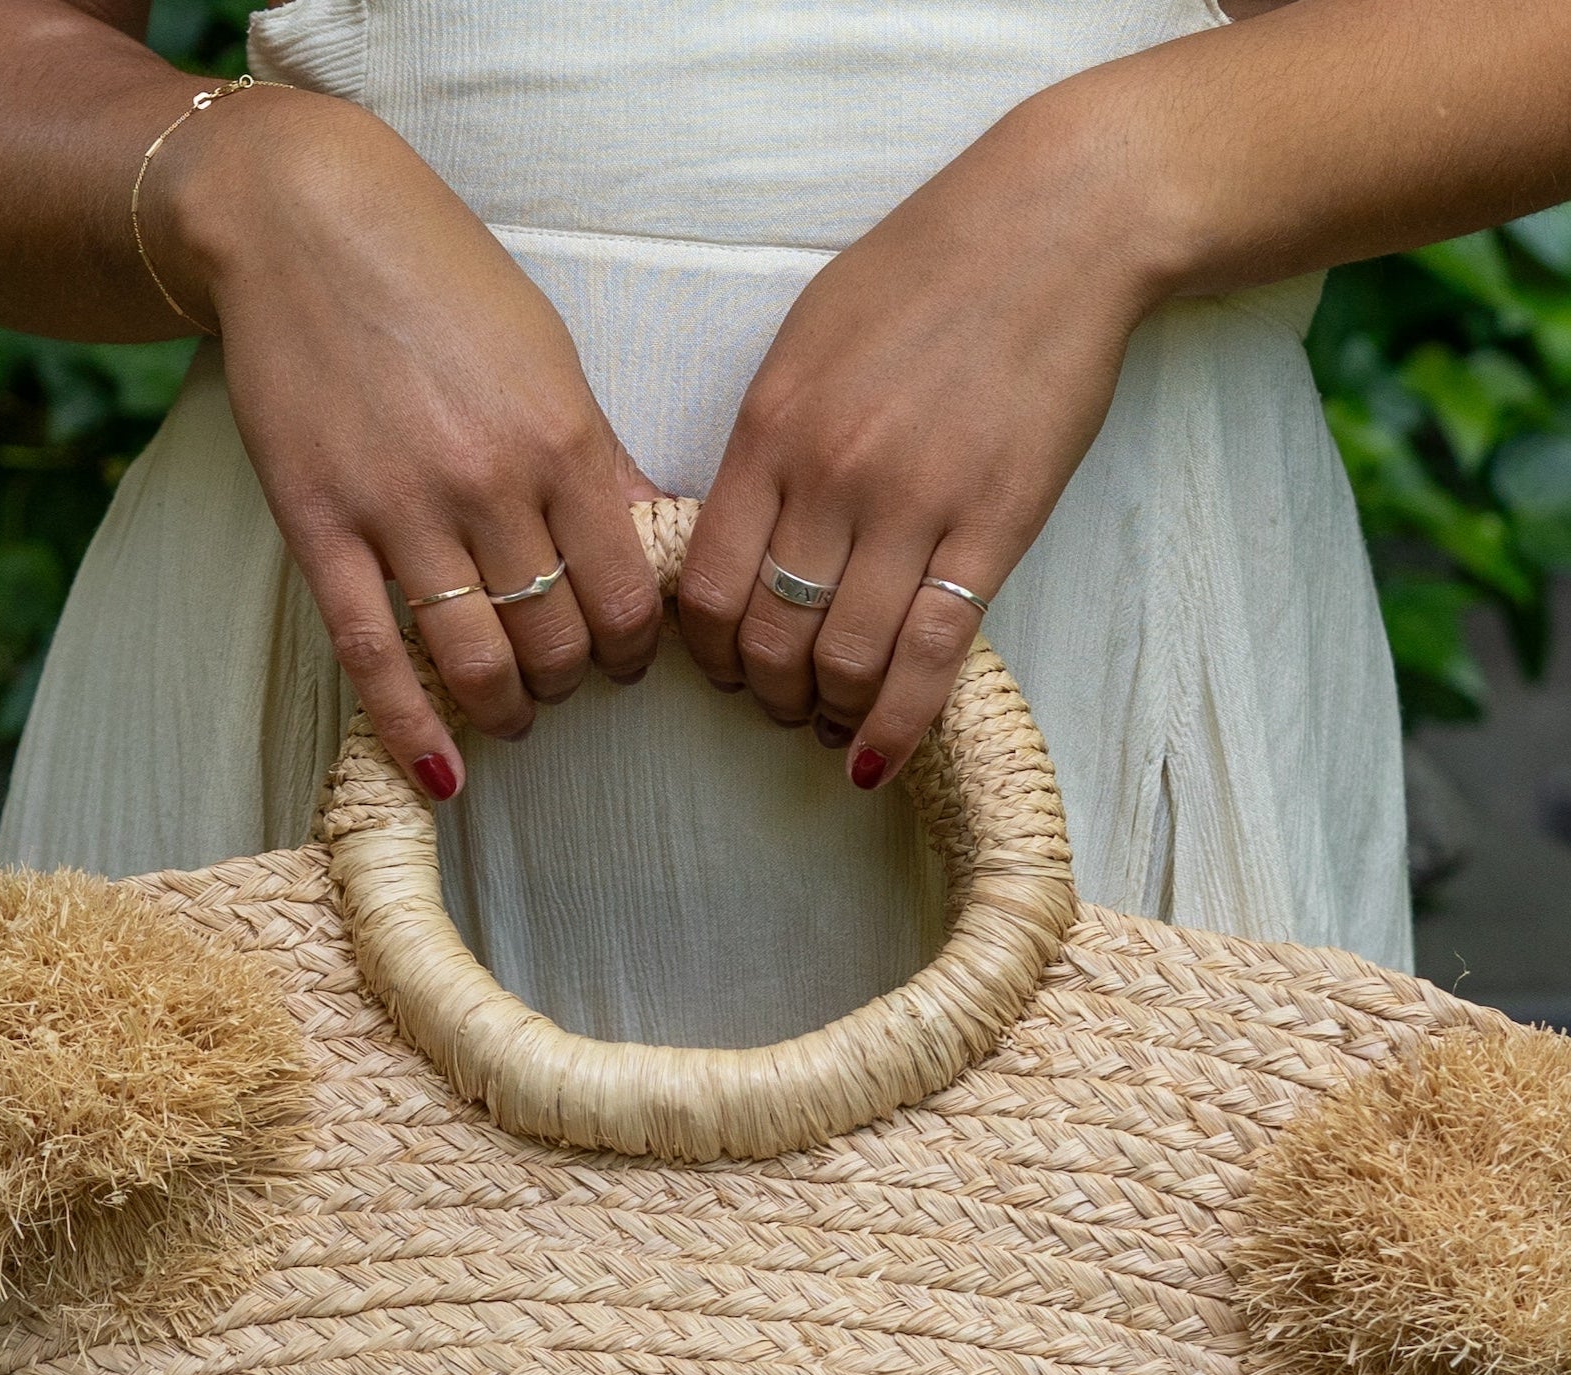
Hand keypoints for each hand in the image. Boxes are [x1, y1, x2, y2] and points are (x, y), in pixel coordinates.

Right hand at [152, 89, 661, 796]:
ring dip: (506, 705)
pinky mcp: (321, 525)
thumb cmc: (438, 278)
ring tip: (512, 708)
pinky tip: (441, 774)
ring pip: (478, 659)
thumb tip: (660, 542)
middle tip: (560, 676)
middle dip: (569, 677)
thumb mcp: (548, 354)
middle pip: (557, 638)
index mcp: (560, 439)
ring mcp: (400, 509)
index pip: (626, 594)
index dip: (635, 647)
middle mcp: (488, 482)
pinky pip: (373, 654)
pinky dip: (412, 728)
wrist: (301, 217)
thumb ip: (599, 459)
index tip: (625, 655)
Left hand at [678, 100, 1152, 788]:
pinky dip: (896, 725)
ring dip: (830, 714)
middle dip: (767, 693)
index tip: (723, 665)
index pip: (705, 585)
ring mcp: (914, 505)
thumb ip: (769, 439)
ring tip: (837, 721)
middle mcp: (831, 474)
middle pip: (768, 637)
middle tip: (785, 702)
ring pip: (844, 661)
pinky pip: (930, 654)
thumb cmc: (928, 271)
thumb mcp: (810, 339)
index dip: (705, 650)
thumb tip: (738, 531)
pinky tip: (876, 760)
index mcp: (771, 428)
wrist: (1057, 226)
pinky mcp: (994, 527)